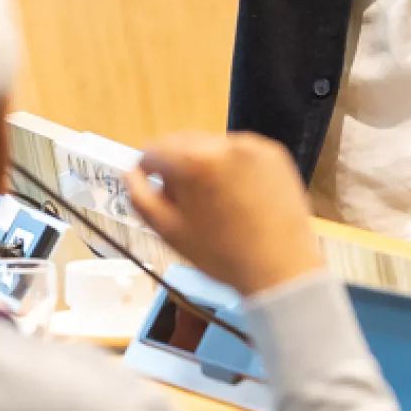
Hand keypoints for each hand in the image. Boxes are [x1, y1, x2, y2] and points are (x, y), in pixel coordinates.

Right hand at [126, 131, 322, 296]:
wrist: (280, 268)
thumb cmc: (220, 255)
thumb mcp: (169, 231)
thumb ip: (140, 197)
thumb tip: (130, 173)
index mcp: (193, 160)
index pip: (153, 150)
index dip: (146, 170)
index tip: (151, 188)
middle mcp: (222, 143)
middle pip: (182, 143)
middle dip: (175, 165)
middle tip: (182, 200)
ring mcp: (252, 146)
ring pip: (211, 146)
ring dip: (204, 164)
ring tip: (214, 202)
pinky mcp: (274, 153)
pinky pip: (240, 152)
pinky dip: (232, 167)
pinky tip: (238, 196)